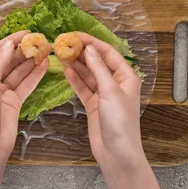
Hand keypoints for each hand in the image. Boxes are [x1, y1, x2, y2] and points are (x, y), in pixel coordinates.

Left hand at [0, 31, 48, 167]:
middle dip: (22, 51)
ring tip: (45, 50)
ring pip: (18, 72)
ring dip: (30, 62)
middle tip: (39, 41)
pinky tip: (44, 65)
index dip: (9, 41)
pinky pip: (25, 85)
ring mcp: (1, 92)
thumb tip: (8, 44)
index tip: (25, 33)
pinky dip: (34, 76)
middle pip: (7, 61)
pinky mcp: (13, 102)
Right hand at [64, 32, 144, 167]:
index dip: (92, 42)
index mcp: (126, 76)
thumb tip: (89, 49)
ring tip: (61, 54)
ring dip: (76, 64)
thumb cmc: (120, 122)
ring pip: (88, 74)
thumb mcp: (110, 91)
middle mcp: (116, 83)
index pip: (108, 53)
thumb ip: (98, 68)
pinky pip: (83, 87)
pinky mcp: (94, 104)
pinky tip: (66, 70)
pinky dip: (75, 79)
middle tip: (64, 43)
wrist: (117, 153)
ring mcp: (104, 94)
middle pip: (97, 62)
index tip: (75, 35)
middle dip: (82, 52)